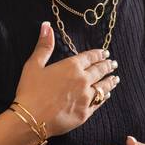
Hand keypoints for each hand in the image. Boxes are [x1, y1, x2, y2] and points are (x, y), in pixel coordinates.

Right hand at [14, 22, 118, 137]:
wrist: (30, 119)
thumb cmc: (29, 91)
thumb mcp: (33, 65)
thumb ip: (44, 46)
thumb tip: (47, 25)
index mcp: (72, 66)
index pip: (91, 57)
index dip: (99, 54)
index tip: (105, 52)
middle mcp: (83, 80)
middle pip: (100, 70)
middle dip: (108, 66)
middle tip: (113, 63)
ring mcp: (86, 97)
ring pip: (104, 86)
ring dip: (110, 81)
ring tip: (115, 78)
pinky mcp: (85, 112)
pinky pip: (99, 102)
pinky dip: (104, 96)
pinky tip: (107, 94)